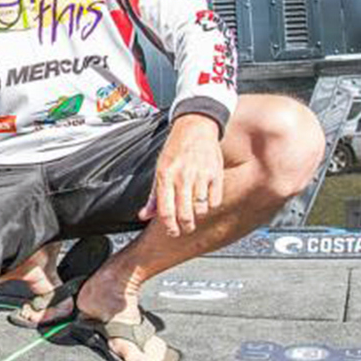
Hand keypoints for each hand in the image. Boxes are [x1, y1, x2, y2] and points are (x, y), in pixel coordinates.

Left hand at [138, 113, 223, 236]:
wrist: (196, 128)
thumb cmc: (175, 149)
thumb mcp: (159, 169)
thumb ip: (154, 196)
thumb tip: (144, 215)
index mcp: (165, 176)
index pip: (165, 210)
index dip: (169, 227)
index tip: (172, 232)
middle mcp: (182, 176)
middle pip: (184, 214)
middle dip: (185, 227)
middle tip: (185, 228)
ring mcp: (201, 175)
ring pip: (201, 209)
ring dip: (198, 215)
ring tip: (194, 211)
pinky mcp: (216, 174)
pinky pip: (215, 201)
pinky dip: (210, 205)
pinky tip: (205, 200)